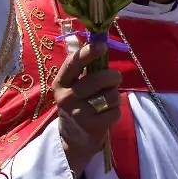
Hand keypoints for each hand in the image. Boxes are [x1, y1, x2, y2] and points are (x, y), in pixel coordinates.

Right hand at [52, 38, 122, 178]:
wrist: (74, 137)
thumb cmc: (78, 102)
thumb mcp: (73, 85)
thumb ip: (85, 67)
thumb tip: (100, 41)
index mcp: (60, 83)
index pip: (72, 64)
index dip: (88, 53)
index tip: (102, 46)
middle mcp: (66, 98)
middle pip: (99, 79)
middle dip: (113, 77)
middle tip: (114, 79)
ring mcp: (78, 114)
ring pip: (111, 95)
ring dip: (116, 96)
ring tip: (108, 100)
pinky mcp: (92, 127)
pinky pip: (116, 111)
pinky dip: (116, 110)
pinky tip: (107, 113)